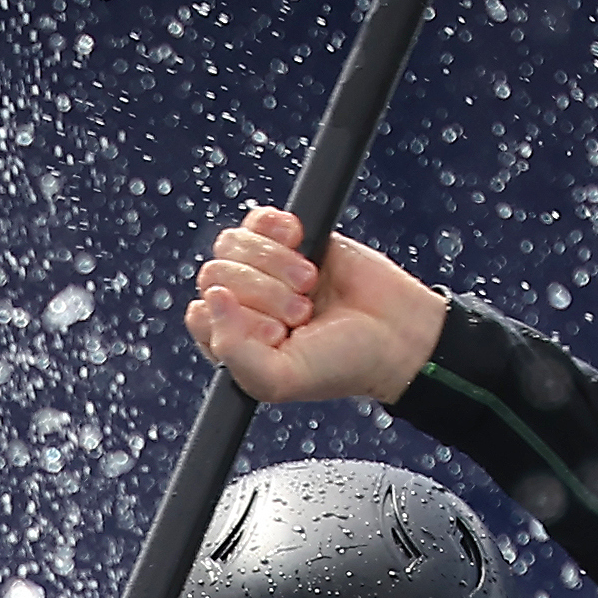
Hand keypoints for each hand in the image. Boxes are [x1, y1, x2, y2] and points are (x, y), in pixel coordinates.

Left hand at [183, 208, 447, 406]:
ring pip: (232, 244)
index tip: (278, 333)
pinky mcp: (287, 239)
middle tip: (302, 313)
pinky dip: (277, 229)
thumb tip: (210, 296)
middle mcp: (242, 306)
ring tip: (309, 286)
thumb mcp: (278, 378)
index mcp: (232, 344)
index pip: (202, 314)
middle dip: (264, 293)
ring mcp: (262, 270)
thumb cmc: (341, 363)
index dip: (237, 319)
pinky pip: (257, 219)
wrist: (395, 332)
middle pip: (215, 274)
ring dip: (276, 264)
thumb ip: (232, 351)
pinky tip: (302, 244)